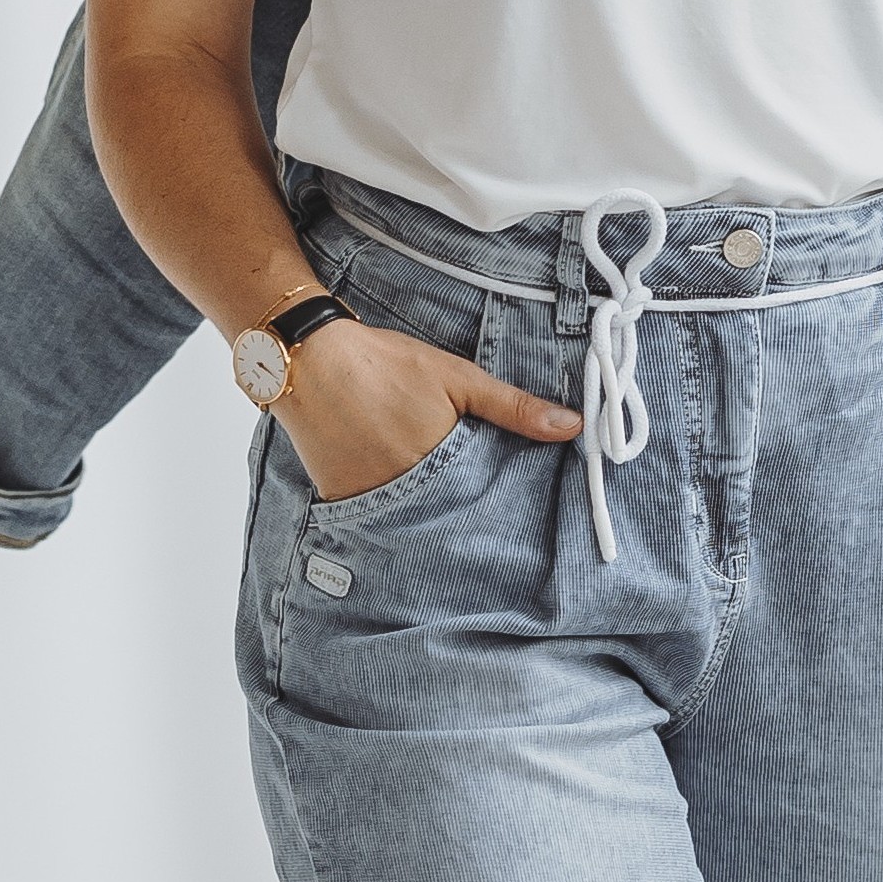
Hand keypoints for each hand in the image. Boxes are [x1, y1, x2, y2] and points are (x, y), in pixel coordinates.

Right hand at [278, 315, 581, 501]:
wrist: (310, 360)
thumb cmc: (386, 363)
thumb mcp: (458, 378)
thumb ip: (514, 408)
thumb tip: (572, 427)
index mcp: (441, 465)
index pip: (484, 502)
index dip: (496, 501)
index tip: (507, 504)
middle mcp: (406, 492)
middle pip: (449, 515)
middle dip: (463, 510)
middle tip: (466, 498)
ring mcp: (370, 501)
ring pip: (413, 520)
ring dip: (426, 512)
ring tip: (425, 485)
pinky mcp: (343, 502)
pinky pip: (376, 518)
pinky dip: (389, 507)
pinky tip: (392, 481)